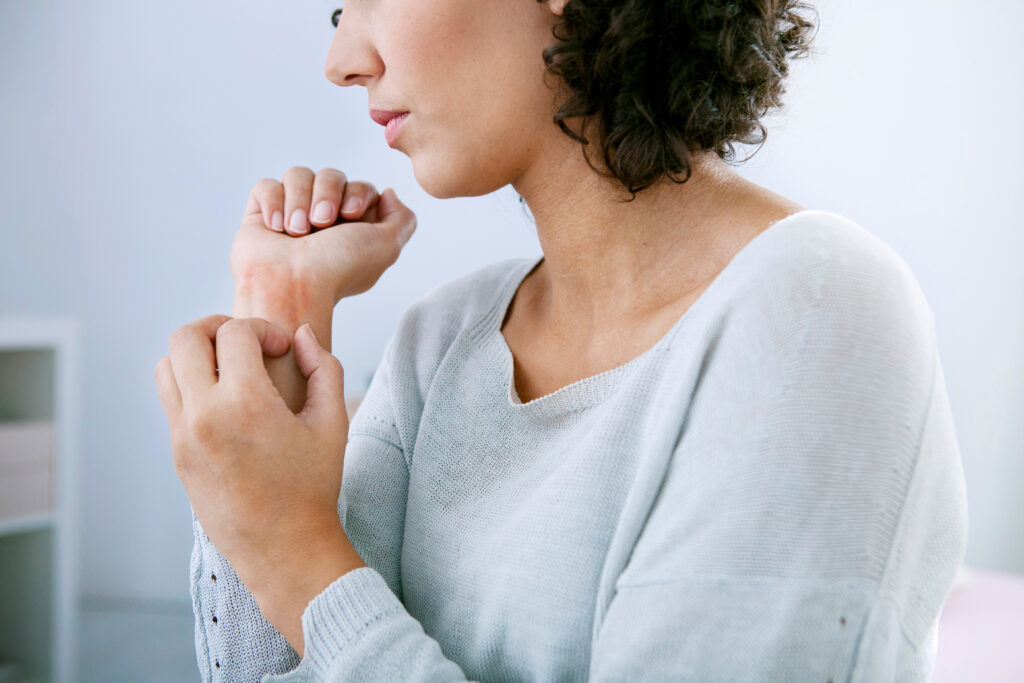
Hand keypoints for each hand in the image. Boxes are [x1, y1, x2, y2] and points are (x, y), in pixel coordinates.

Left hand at [154, 314, 360, 600]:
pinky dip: (191, 385)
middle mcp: (204, 415)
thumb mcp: (332, 422)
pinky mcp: (177, 454)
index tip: (282, 348)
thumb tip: (300, 335)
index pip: (234, 332)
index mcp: (246, 404)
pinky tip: (226, 401)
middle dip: (217, 326)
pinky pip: (170, 400)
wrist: (283, 548)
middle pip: (185, 337)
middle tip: (246, 344)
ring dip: (196, 355)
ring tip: (230, 369)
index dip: (263, 328)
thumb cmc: (313, 487)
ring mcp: (183, 436)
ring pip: (166, 366)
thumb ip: (324, 368)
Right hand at [231, 166, 417, 305]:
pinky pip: (267, 186)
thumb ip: (402, 219)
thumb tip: (388, 193)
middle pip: (331, 175)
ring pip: (298, 175)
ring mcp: (291, 214)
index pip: (360, 186)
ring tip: (297, 231)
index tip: (351, 215)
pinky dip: (273, 202)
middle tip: (322, 223)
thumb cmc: (339, 270)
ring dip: (300, 200)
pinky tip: (277, 228)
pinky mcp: (261, 214)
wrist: (292, 285)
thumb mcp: (387, 246)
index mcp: (353, 227)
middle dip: (328, 194)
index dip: (357, 193)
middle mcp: (323, 219)